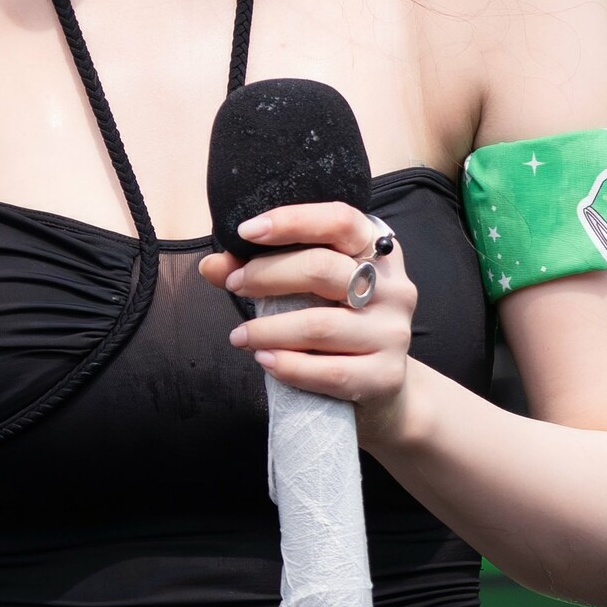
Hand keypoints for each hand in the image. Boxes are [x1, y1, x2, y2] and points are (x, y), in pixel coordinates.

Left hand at [198, 202, 417, 444]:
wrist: (381, 386)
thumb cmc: (335, 322)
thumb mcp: (306, 288)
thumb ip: (259, 270)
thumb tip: (212, 265)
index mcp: (376, 249)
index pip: (340, 220)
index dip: (292, 221)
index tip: (247, 232)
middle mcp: (393, 286)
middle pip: (323, 269)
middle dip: (267, 275)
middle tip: (234, 284)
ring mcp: (394, 331)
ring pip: (320, 325)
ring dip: (268, 329)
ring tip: (240, 335)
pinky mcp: (386, 375)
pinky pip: (330, 371)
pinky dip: (289, 367)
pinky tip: (265, 360)